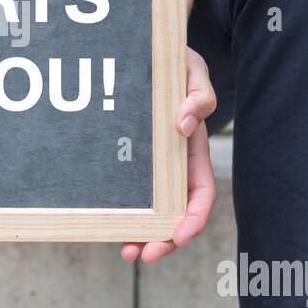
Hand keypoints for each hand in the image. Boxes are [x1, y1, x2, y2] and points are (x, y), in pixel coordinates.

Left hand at [121, 47, 216, 263]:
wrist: (147, 51)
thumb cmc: (175, 63)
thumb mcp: (192, 71)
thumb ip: (198, 96)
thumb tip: (182, 126)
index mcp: (192, 149)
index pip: (200, 193)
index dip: (193, 218)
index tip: (179, 235)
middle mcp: (173, 164)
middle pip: (175, 212)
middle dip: (165, 238)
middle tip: (144, 255)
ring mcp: (150, 165)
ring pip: (150, 210)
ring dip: (141, 234)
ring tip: (126, 251)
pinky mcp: (127, 161)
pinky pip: (126, 194)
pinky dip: (121, 213)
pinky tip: (107, 225)